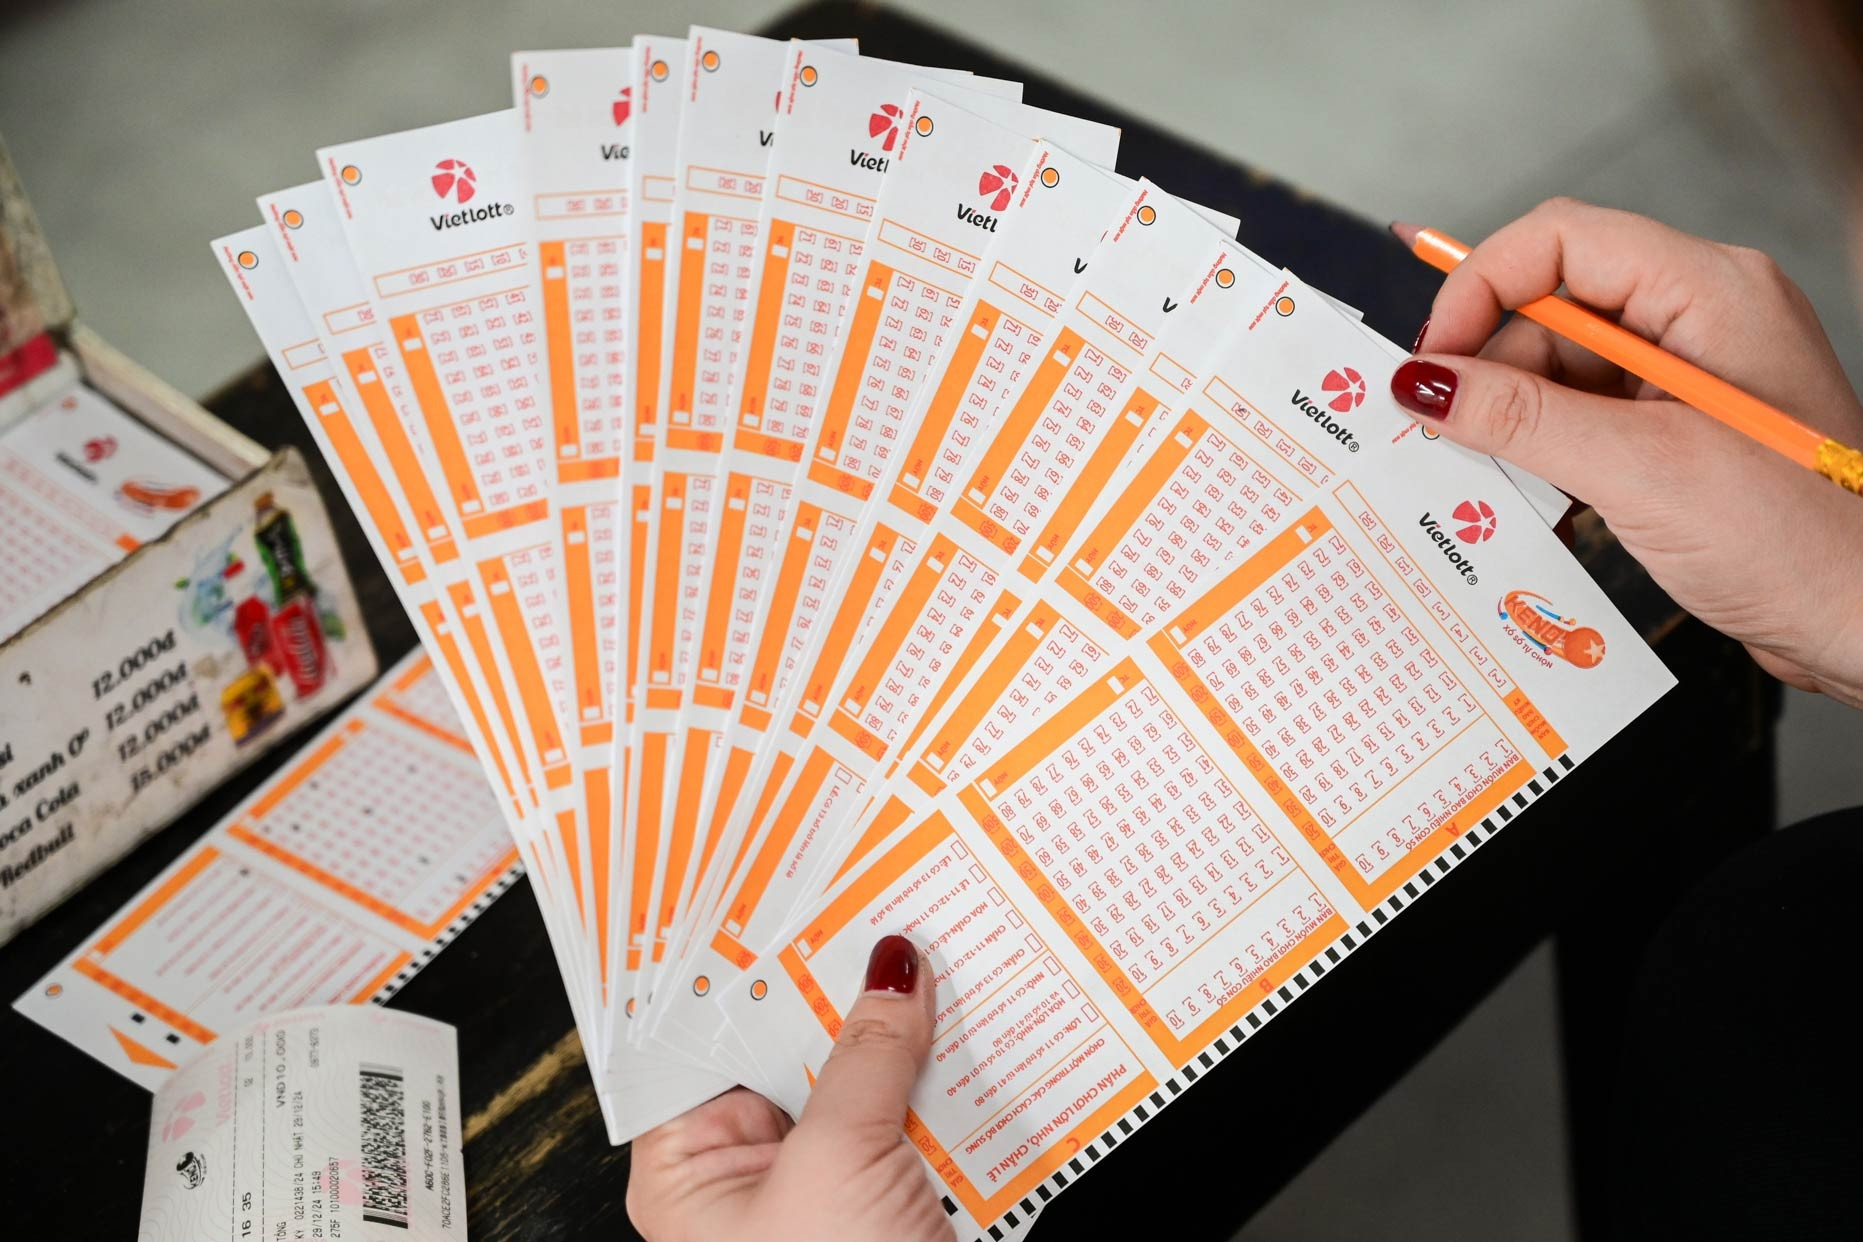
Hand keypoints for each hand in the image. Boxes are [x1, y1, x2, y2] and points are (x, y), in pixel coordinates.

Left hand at [626, 935, 950, 1241]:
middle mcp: (744, 1175)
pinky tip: (956, 1027)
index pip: (700, 1041)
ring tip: (920, 963)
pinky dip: (928, 1081)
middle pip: (784, 1053)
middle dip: (831, 993)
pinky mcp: (877, 1199)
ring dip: (890, 1034)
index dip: (738, 971)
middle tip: (867, 915)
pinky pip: (897, 1119)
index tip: (774, 902)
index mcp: (687, 1174)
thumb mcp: (838, 1159)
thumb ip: (865, 1057)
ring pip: (850, 1082)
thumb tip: (890, 973)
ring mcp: (815, 1186)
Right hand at [1394, 198, 1862, 707]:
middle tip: (1447, 435)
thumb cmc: (1803, 541)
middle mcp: (1699, 316)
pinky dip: (1546, 456)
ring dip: (1514, 423)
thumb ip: (1521, 419)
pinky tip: (1537, 502)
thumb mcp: (1639, 470)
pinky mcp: (1679, 431)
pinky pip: (1583, 418)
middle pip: (1550, 306)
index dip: (1481, 289)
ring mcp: (1689, 375)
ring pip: (1558, 369)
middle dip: (1490, 370)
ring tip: (1499, 483)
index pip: (1559, 240)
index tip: (1431, 362)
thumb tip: (1422, 382)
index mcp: (1709, 290)